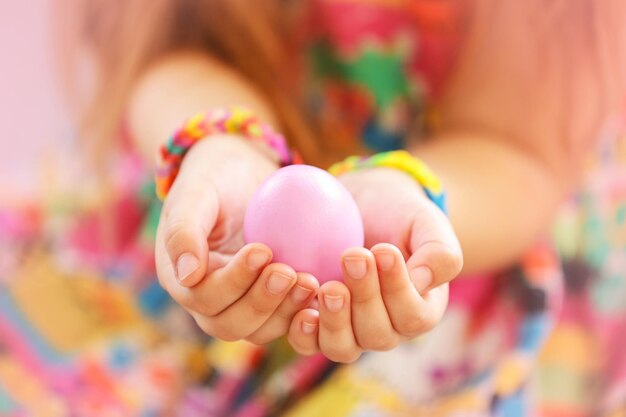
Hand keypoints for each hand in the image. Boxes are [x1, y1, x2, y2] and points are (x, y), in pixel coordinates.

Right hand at [155, 137, 318, 342]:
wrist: (241, 174)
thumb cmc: (214, 177)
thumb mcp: (195, 193)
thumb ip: (184, 230)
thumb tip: (189, 275)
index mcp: (182, 280)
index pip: (204, 296)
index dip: (234, 280)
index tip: (263, 250)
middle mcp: (209, 302)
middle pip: (231, 324)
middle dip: (261, 303)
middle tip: (290, 272)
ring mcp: (240, 305)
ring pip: (260, 329)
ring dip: (286, 312)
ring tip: (311, 282)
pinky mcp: (271, 302)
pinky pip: (286, 318)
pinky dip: (303, 310)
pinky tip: (326, 289)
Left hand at [287, 167, 462, 361]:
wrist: (363, 207)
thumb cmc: (400, 216)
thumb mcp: (427, 224)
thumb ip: (439, 253)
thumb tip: (421, 283)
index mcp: (420, 310)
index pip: (413, 316)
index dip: (398, 289)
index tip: (384, 250)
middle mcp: (386, 329)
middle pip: (377, 335)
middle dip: (364, 296)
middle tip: (352, 255)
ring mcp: (349, 331)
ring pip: (342, 348)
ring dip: (334, 321)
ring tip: (328, 287)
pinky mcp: (317, 323)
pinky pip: (308, 342)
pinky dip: (303, 330)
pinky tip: (303, 306)